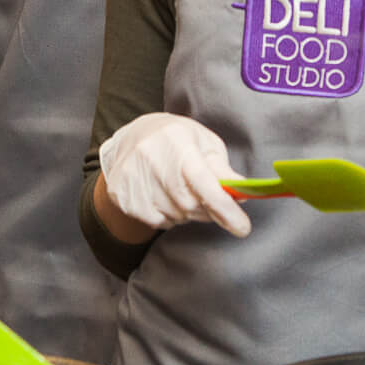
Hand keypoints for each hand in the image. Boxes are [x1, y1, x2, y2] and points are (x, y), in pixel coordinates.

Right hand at [97, 112, 249, 236]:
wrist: (133, 136)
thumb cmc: (177, 140)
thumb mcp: (205, 144)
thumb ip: (223, 170)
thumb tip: (243, 193)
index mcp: (177, 141)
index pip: (203, 182)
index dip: (224, 208)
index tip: (242, 228)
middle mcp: (151, 158)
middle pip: (190, 205)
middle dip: (206, 209)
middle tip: (205, 196)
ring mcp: (133, 178)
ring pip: (174, 216)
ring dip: (185, 211)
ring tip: (178, 188)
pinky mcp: (121, 194)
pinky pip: (156, 221)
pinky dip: (167, 215)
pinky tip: (162, 195)